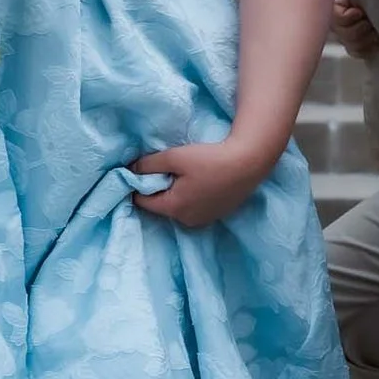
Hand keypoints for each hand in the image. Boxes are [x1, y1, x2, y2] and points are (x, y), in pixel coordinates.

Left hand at [131, 139, 271, 227]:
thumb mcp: (173, 157)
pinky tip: (197, 180)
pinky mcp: (216, 215)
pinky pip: (192, 207)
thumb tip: (130, 170)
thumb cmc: (209, 159)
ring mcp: (203, 220)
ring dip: (173, 192)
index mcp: (174, 209)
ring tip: (182, 173)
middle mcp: (187, 221)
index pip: (142, 201)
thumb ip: (147, 165)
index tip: (142, 170)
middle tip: (163, 168)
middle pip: (159, 205)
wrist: (248, 163)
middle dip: (156, 188)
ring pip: (176, 207)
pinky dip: (188, 196)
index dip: (137, 185)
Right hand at [332, 0, 377, 57]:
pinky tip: (375, 40)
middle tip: (370, 21)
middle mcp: (336, 26)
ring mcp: (344, 40)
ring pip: (351, 44)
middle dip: (361, 28)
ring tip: (375, 30)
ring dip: (367, 37)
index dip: (350, 16)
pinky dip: (369, 48)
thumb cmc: (367, 2)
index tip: (360, 11)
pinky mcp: (354, 50)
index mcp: (335, 10)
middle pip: (344, 34)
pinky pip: (358, 53)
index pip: (336, 18)